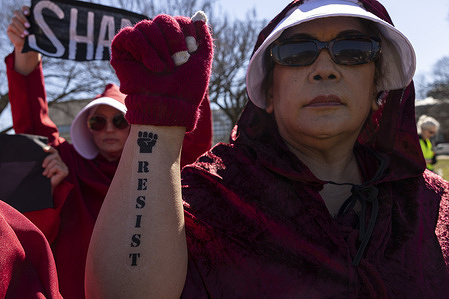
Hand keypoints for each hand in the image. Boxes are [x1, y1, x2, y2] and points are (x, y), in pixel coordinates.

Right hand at [7, 5, 40, 74]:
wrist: (29, 47)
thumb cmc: (37, 39)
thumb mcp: (41, 33)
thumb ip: (43, 28)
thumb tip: (53, 28)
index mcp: (28, 16)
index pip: (25, 8)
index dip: (25, 9)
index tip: (29, 13)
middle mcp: (20, 18)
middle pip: (17, 12)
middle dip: (23, 18)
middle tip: (29, 26)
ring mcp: (14, 22)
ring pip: (14, 20)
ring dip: (21, 27)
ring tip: (27, 34)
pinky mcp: (10, 28)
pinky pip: (11, 27)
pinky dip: (17, 31)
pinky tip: (23, 36)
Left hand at [42, 146, 68, 193]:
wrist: (45, 188)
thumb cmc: (44, 178)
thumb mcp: (44, 168)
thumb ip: (46, 161)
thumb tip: (42, 152)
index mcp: (58, 162)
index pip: (55, 152)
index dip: (50, 149)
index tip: (44, 149)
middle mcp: (62, 164)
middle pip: (55, 155)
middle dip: (47, 159)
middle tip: (42, 167)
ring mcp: (65, 168)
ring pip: (55, 161)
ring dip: (48, 168)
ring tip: (45, 174)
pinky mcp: (65, 171)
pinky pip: (56, 166)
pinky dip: (50, 171)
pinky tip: (49, 176)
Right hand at [111, 11, 213, 131]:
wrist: (170, 107)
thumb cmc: (186, 89)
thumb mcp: (202, 62)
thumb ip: (204, 39)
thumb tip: (200, 18)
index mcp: (173, 42)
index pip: (178, 20)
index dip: (186, 31)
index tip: (192, 50)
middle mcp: (156, 41)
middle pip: (163, 20)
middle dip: (174, 39)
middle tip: (179, 61)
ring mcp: (138, 45)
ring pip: (147, 26)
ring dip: (160, 48)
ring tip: (165, 69)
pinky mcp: (121, 50)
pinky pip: (130, 34)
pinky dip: (144, 48)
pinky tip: (153, 67)